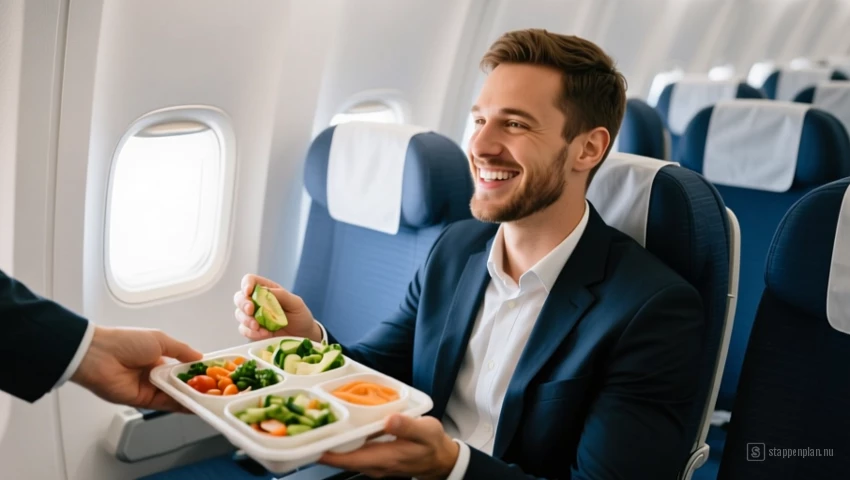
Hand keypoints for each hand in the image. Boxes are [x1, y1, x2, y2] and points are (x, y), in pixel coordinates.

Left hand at [70, 326, 201, 410]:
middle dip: (198, 387)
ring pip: (175, 395)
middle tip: (217, 391)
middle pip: (181, 383)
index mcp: (158, 357)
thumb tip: (200, 358)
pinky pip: (166, 404)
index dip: (197, 372)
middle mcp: (154, 374)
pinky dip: (180, 405)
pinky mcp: (143, 401)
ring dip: (192, 397)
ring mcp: (149, 388)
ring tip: (211, 400)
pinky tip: (195, 406)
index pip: (183, 367)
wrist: (98, 356)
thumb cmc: (126, 342)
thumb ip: (182, 351)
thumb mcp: (160, 340)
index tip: (214, 375)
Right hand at [233, 274, 321, 341]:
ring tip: (259, 327)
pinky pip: (244, 330)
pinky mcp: (253, 330)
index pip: (250, 280)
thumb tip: (265, 290)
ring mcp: (253, 316)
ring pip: (239, 314)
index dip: (246, 284)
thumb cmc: (300, 315)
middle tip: (250, 311)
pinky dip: (252, 332)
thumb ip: (281, 295)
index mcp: (267, 290)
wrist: (303, 335)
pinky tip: (264, 334)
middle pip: (239, 297)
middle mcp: (256, 301)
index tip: (248, 292)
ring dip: (247, 320)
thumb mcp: (295, 303)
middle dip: (243, 303)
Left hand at [319, 414, 459, 479]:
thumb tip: (389, 419)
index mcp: (383, 458)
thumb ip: (407, 426)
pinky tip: (338, 427)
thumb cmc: (433, 445)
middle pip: (339, 458)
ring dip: (330, 443)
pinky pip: (352, 452)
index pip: (346, 459)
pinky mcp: (373, 459)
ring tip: (316, 423)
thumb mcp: (426, 432)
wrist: (440, 460)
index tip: (307, 442)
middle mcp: (373, 465)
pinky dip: (342, 442)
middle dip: (322, 444)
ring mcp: (371, 464)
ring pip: (344, 456)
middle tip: (302, 425)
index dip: (325, 452)